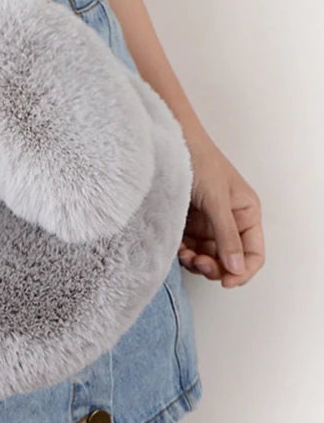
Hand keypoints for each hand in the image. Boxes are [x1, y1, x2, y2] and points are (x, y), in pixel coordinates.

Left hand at [179, 133, 264, 287]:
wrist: (169, 141)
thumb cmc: (198, 160)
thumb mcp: (216, 199)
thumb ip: (226, 235)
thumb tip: (236, 268)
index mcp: (246, 213)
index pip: (253, 253)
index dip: (242, 271)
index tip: (225, 281)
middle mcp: (229, 219)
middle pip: (228, 259)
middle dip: (215, 266)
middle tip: (198, 263)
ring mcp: (207, 221)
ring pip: (207, 255)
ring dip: (197, 261)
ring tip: (185, 255)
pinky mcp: (187, 221)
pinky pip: (189, 246)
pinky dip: (184, 251)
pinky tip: (176, 247)